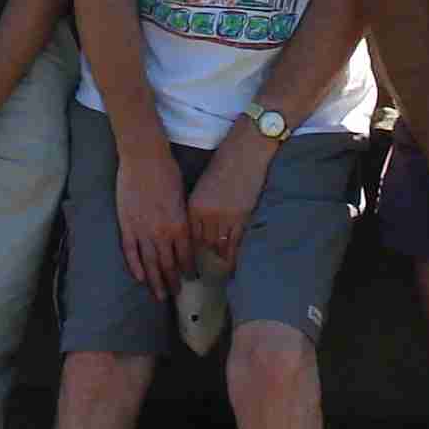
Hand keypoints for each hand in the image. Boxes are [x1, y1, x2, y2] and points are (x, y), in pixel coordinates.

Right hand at [116, 144, 191, 300]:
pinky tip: (139, 278)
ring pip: (150, 263)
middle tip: (176, 293)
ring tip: (160, 295)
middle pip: (168, 264)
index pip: (186, 255)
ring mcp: (142, 231)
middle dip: (173, 281)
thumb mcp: (183, 198)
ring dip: (155, 281)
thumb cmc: (167, 173)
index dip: (188, 269)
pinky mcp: (126, 225)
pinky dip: (135, 266)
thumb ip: (183, 220)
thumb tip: (184, 236)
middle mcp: (162, 233)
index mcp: (180, 225)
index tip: (191, 278)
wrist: (144, 159)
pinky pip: (131, 252)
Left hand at [187, 127, 274, 276]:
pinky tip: (230, 267)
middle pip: (200, 244)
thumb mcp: (203, 186)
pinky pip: (234, 244)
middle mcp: (205, 214)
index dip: (185, 250)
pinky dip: (232, 257)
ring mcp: (223, 218)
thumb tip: (199, 226)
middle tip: (196, 275)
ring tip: (215, 274)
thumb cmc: (224, 165)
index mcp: (192, 205)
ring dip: (216, 261)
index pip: (186, 235)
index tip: (184, 263)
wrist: (245, 153)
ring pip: (217, 246)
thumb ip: (199, 207)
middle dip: (198, 260)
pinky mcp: (241, 218)